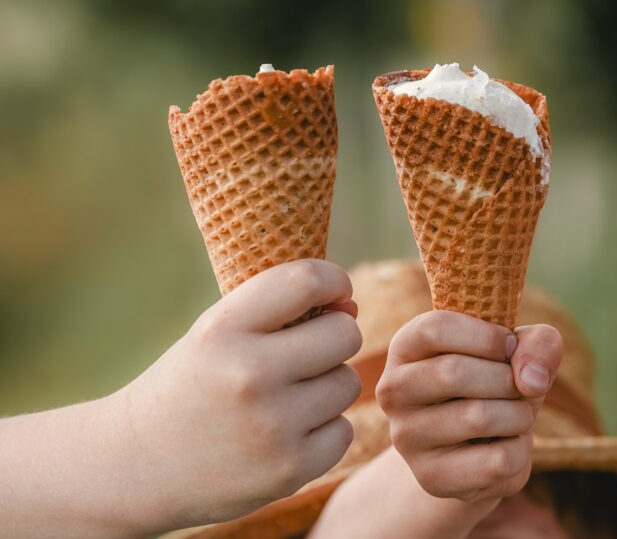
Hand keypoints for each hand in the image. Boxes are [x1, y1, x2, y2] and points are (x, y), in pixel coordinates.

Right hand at [113, 259, 362, 530]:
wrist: (133, 467)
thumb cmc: (192, 385)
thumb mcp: (216, 333)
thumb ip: (280, 310)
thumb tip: (350, 304)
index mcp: (223, 330)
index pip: (307, 280)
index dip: (333, 280)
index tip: (333, 291)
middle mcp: (248, 375)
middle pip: (344, 334)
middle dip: (333, 338)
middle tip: (303, 354)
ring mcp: (271, 426)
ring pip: (347, 383)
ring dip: (326, 387)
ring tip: (284, 399)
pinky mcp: (289, 470)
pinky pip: (343, 431)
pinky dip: (323, 432)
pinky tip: (286, 435)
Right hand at [376, 311, 562, 505]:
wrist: (480, 447)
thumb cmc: (497, 383)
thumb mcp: (521, 351)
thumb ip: (539, 344)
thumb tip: (533, 380)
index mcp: (406, 347)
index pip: (435, 329)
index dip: (486, 336)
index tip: (510, 346)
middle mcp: (394, 391)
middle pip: (454, 372)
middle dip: (507, 378)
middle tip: (518, 387)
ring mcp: (407, 438)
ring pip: (479, 417)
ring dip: (519, 414)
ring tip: (514, 416)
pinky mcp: (431, 478)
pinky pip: (497, 461)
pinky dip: (521, 450)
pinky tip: (507, 446)